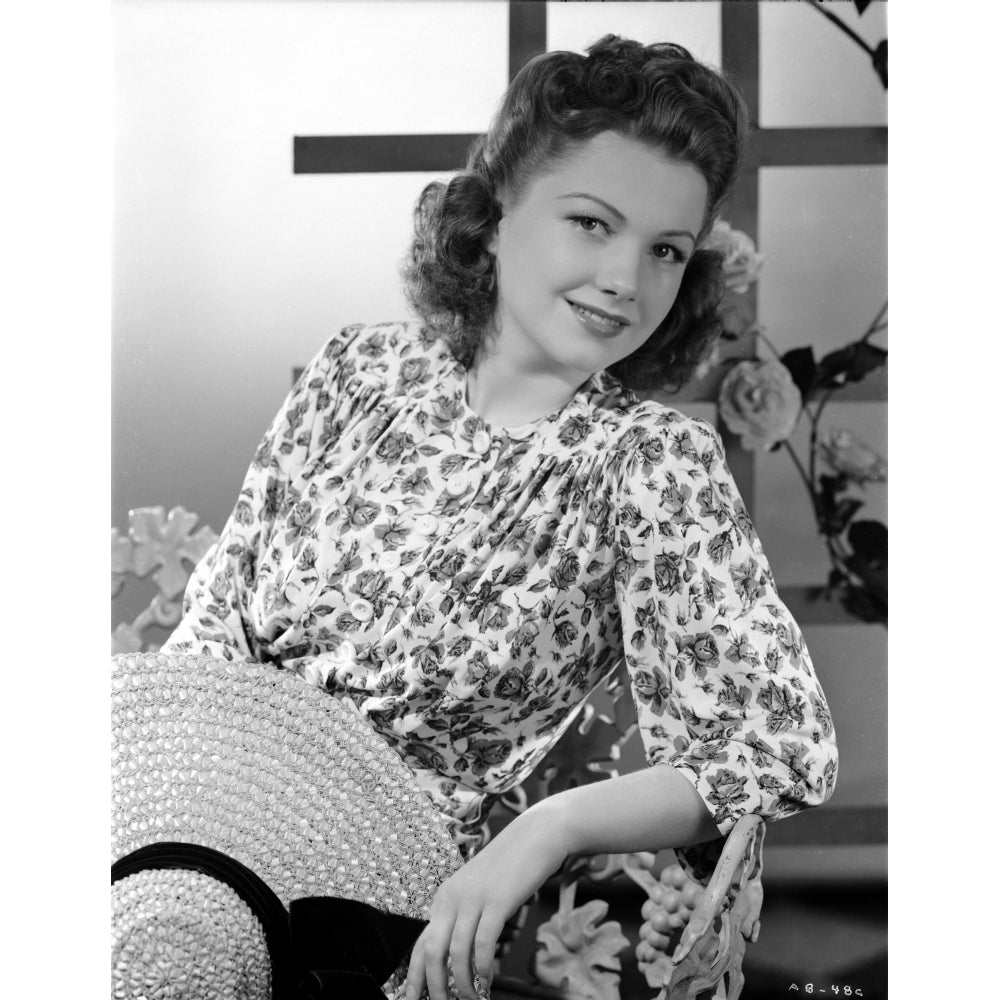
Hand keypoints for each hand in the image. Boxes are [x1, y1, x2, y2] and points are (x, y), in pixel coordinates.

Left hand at [405, 804, 569, 999]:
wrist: (535, 835)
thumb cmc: (510, 868)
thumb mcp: (479, 892)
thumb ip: (468, 921)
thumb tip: (464, 963)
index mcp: (444, 897)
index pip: (420, 943)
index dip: (414, 975)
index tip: (411, 998)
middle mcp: (452, 897)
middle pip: (432, 951)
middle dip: (434, 986)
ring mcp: (473, 898)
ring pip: (457, 952)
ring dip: (462, 983)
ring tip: (471, 999)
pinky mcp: (497, 900)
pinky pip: (483, 943)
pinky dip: (483, 967)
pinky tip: (488, 981)